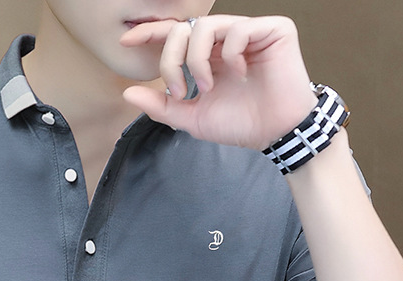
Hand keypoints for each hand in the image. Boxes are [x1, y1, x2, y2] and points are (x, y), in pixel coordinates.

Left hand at [121, 15, 316, 149]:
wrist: (276, 133)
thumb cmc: (240, 124)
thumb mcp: (193, 118)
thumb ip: (162, 106)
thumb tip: (128, 93)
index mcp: (208, 55)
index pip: (175, 34)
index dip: (151, 33)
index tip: (126, 41)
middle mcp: (225, 39)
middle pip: (184, 28)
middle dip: (172, 60)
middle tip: (179, 92)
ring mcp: (248, 31)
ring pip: (206, 25)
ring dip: (197, 60)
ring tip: (208, 88)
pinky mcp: (272, 29)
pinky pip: (238, 29)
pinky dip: (232, 54)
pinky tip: (242, 76)